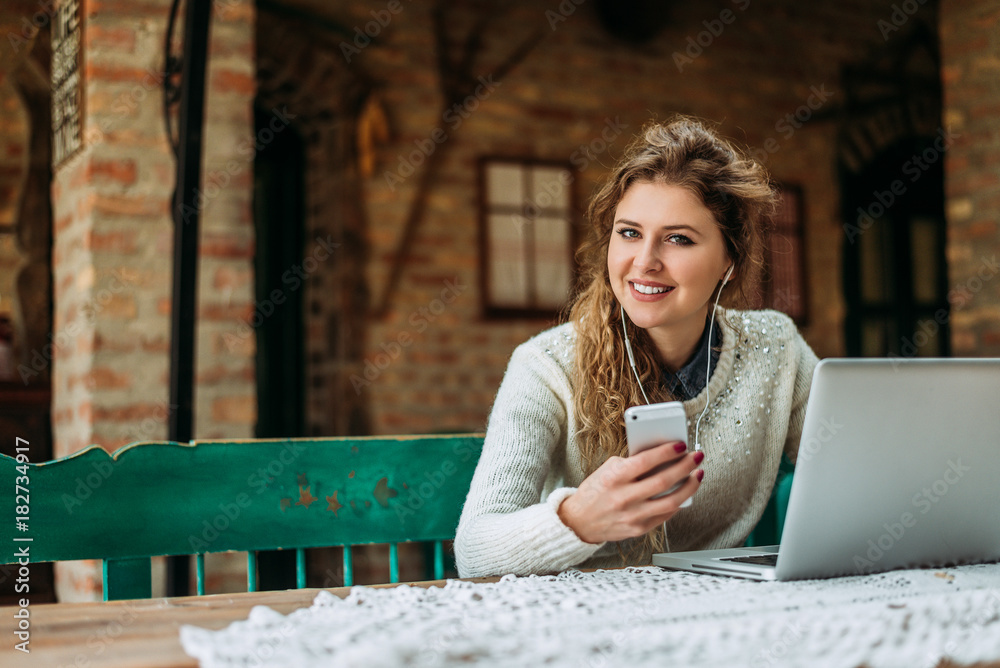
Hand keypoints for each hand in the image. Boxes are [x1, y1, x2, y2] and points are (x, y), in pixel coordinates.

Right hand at [557, 441, 703, 543]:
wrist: (579, 521)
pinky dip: (678, 502)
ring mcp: (633, 515)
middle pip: (664, 480)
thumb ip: (632, 462)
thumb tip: (661, 456)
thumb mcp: (608, 470)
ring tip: (697, 475)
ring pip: (671, 501)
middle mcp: (624, 497)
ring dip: (689, 486)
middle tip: (696, 457)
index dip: (667, 452)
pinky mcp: (639, 529)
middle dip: (685, 466)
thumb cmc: (595, 491)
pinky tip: (684, 493)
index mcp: (615, 478)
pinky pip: (666, 515)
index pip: (646, 461)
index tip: (681, 445)